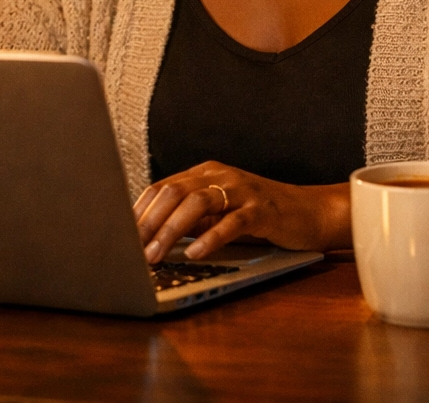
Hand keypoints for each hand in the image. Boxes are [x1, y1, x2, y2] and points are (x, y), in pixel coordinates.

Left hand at [132, 161, 350, 263]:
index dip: (139, 211)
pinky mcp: (262, 209)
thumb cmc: (259, 216)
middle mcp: (220, 175)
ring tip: (156, 254)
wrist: (309, 212)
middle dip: (149, 222)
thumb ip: (190, 220)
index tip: (119, 234)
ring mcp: (242, 190)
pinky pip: (231, 221)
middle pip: (174, 192)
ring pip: (197, 203)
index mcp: (205, 173)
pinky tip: (196, 253)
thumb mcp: (219, 214)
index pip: (161, 187)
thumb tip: (150, 238)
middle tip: (132, 249)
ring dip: (171, 230)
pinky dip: (210, 237)